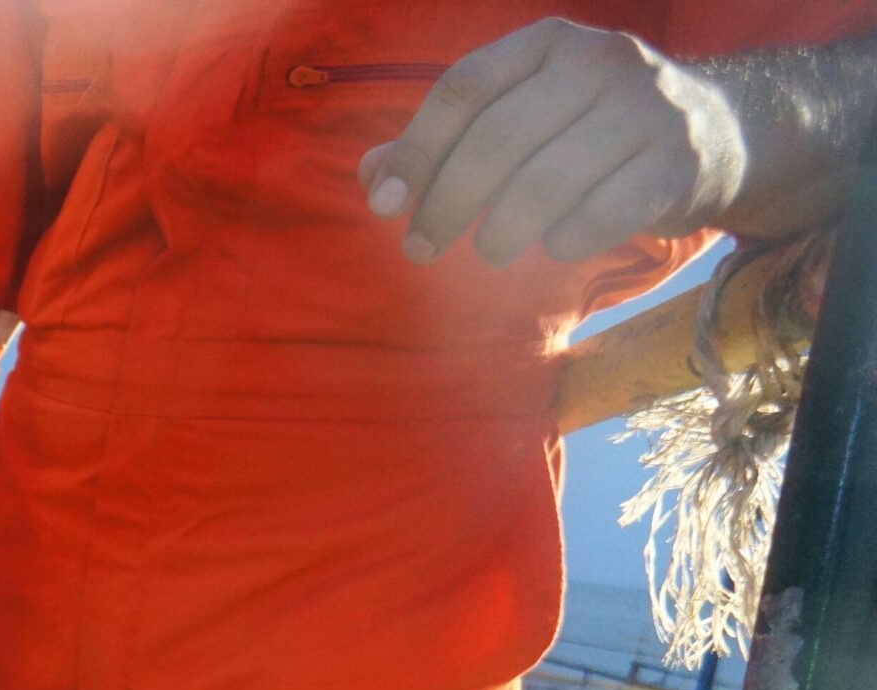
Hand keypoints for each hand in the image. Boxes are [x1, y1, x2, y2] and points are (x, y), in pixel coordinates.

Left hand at [362, 21, 744, 267]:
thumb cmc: (585, 130)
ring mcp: (647, 109)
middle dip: (445, 205)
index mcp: (548, 41)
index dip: (416, 151)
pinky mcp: (678, 163)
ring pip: (544, 184)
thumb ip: (444, 142)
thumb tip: (373, 176)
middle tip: (420, 248)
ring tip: (487, 251)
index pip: (464, 88)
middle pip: (497, 140)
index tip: (384, 205)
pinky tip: (553, 246)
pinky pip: (599, 217)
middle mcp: (601, 61)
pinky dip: (562, 243)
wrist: (712, 136)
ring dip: (499, 233)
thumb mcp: (518, 115)